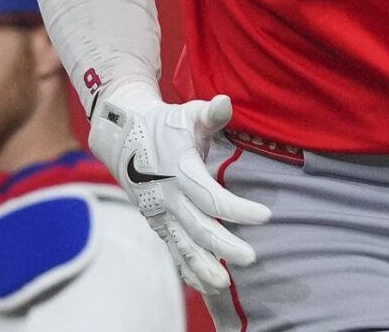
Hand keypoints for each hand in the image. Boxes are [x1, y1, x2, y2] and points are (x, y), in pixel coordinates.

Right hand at [87, 85, 271, 292]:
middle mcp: (168, 197)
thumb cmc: (165, 124)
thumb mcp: (187, 114)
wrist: (122, 137)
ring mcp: (160, 213)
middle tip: (252, 258)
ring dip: (204, 265)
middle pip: (199, 227)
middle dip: (225, 245)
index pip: (211, 197)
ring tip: (225, 284)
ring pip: (183, 245)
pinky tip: (206, 285)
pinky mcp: (157, 222)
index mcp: (179, 170)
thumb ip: (210, 113)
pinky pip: (173, 250)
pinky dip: (188, 268)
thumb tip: (225, 102)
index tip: (266, 216)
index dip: (238, 208)